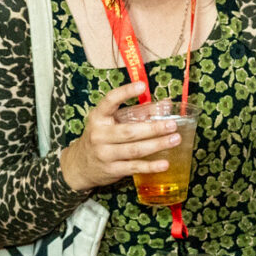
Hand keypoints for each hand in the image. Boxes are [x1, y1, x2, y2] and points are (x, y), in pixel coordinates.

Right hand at [58, 81, 182, 191]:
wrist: (80, 166)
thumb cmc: (101, 138)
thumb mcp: (112, 122)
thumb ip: (138, 112)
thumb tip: (166, 104)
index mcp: (98, 117)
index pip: (109, 101)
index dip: (125, 92)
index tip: (142, 85)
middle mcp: (99, 135)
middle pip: (129, 131)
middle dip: (153, 128)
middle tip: (172, 124)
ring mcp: (105, 154)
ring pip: (134, 149)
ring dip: (157, 144)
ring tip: (175, 139)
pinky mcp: (112, 169)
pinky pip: (134, 167)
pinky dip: (151, 166)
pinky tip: (165, 164)